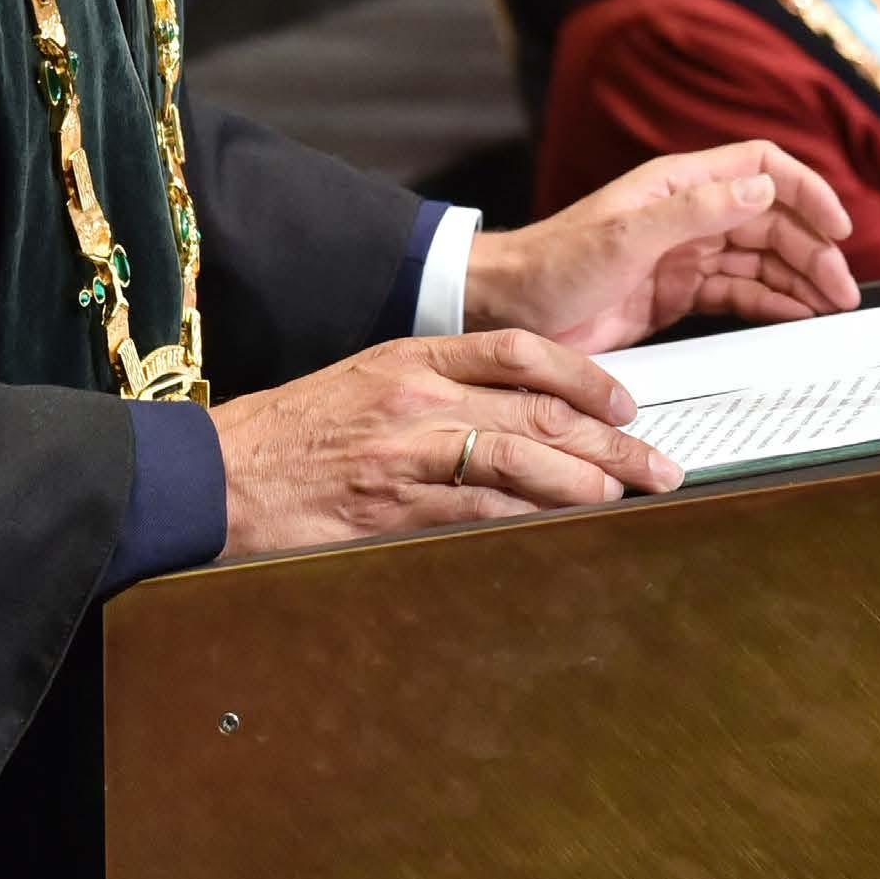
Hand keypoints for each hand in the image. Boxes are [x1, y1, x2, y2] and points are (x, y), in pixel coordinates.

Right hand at [208, 328, 682, 559]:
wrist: (221, 472)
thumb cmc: (296, 432)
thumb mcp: (370, 382)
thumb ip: (439, 390)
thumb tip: (521, 418)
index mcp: (413, 354)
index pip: (520, 350)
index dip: (586, 375)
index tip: (626, 401)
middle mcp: (417, 393)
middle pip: (538, 407)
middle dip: (610, 438)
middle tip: (657, 463)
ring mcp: (407, 448)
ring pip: (522, 457)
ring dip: (587, 480)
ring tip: (626, 497)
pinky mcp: (395, 504)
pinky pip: (481, 510)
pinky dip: (533, 519)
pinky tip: (565, 528)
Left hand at [464, 141, 859, 355]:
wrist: (509, 310)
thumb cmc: (553, 264)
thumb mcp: (624, 236)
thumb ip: (695, 211)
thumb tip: (763, 188)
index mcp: (678, 185)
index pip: (762, 168)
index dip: (806, 191)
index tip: (838, 227)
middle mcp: (688, 214)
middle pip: (772, 219)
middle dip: (813, 250)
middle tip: (842, 292)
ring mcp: (685, 254)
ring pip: (761, 258)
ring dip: (800, 280)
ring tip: (832, 309)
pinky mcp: (677, 294)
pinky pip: (738, 293)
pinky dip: (772, 304)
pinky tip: (796, 318)